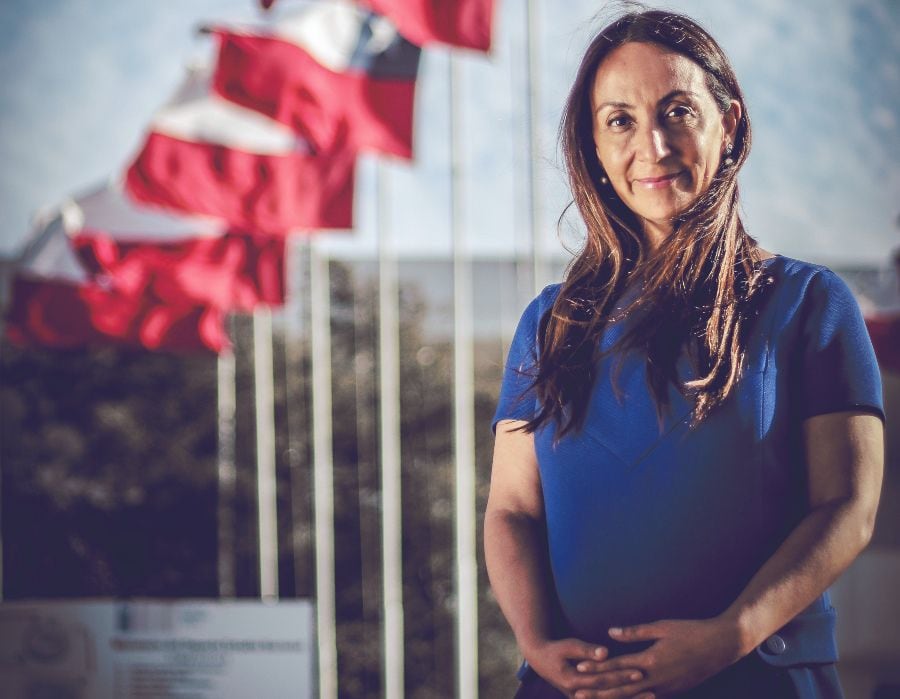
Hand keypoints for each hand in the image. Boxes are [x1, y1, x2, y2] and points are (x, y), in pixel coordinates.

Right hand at [522, 638, 651, 698]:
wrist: (540, 660)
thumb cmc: (555, 649)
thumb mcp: (568, 646)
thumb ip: (586, 650)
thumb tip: (606, 652)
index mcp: (573, 682)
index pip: (603, 680)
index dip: (621, 676)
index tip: (639, 671)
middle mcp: (578, 695)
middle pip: (609, 696)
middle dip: (631, 692)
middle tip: (652, 687)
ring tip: (651, 696)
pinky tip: (636, 698)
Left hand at [575, 618, 742, 697]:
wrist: (721, 647)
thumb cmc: (691, 631)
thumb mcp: (662, 627)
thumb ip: (635, 632)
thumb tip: (610, 632)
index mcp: (651, 660)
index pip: (617, 666)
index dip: (597, 668)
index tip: (580, 669)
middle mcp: (656, 679)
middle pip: (620, 687)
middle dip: (597, 691)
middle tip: (576, 693)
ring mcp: (665, 689)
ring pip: (632, 697)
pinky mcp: (672, 691)